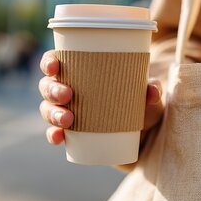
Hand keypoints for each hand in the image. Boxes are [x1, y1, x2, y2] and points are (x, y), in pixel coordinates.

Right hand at [38, 50, 164, 144]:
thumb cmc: (140, 106)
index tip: (54, 66)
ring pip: (47, 109)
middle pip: (47, 86)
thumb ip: (151, 90)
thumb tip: (152, 90)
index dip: (49, 62)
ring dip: (52, 113)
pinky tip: (58, 137)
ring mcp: (67, 113)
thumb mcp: (148, 97)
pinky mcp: (71, 135)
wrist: (143, 138)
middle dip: (53, 90)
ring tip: (68, 119)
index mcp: (79, 72)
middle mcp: (68, 90)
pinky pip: (55, 134)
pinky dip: (53, 135)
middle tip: (68, 95)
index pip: (55, 62)